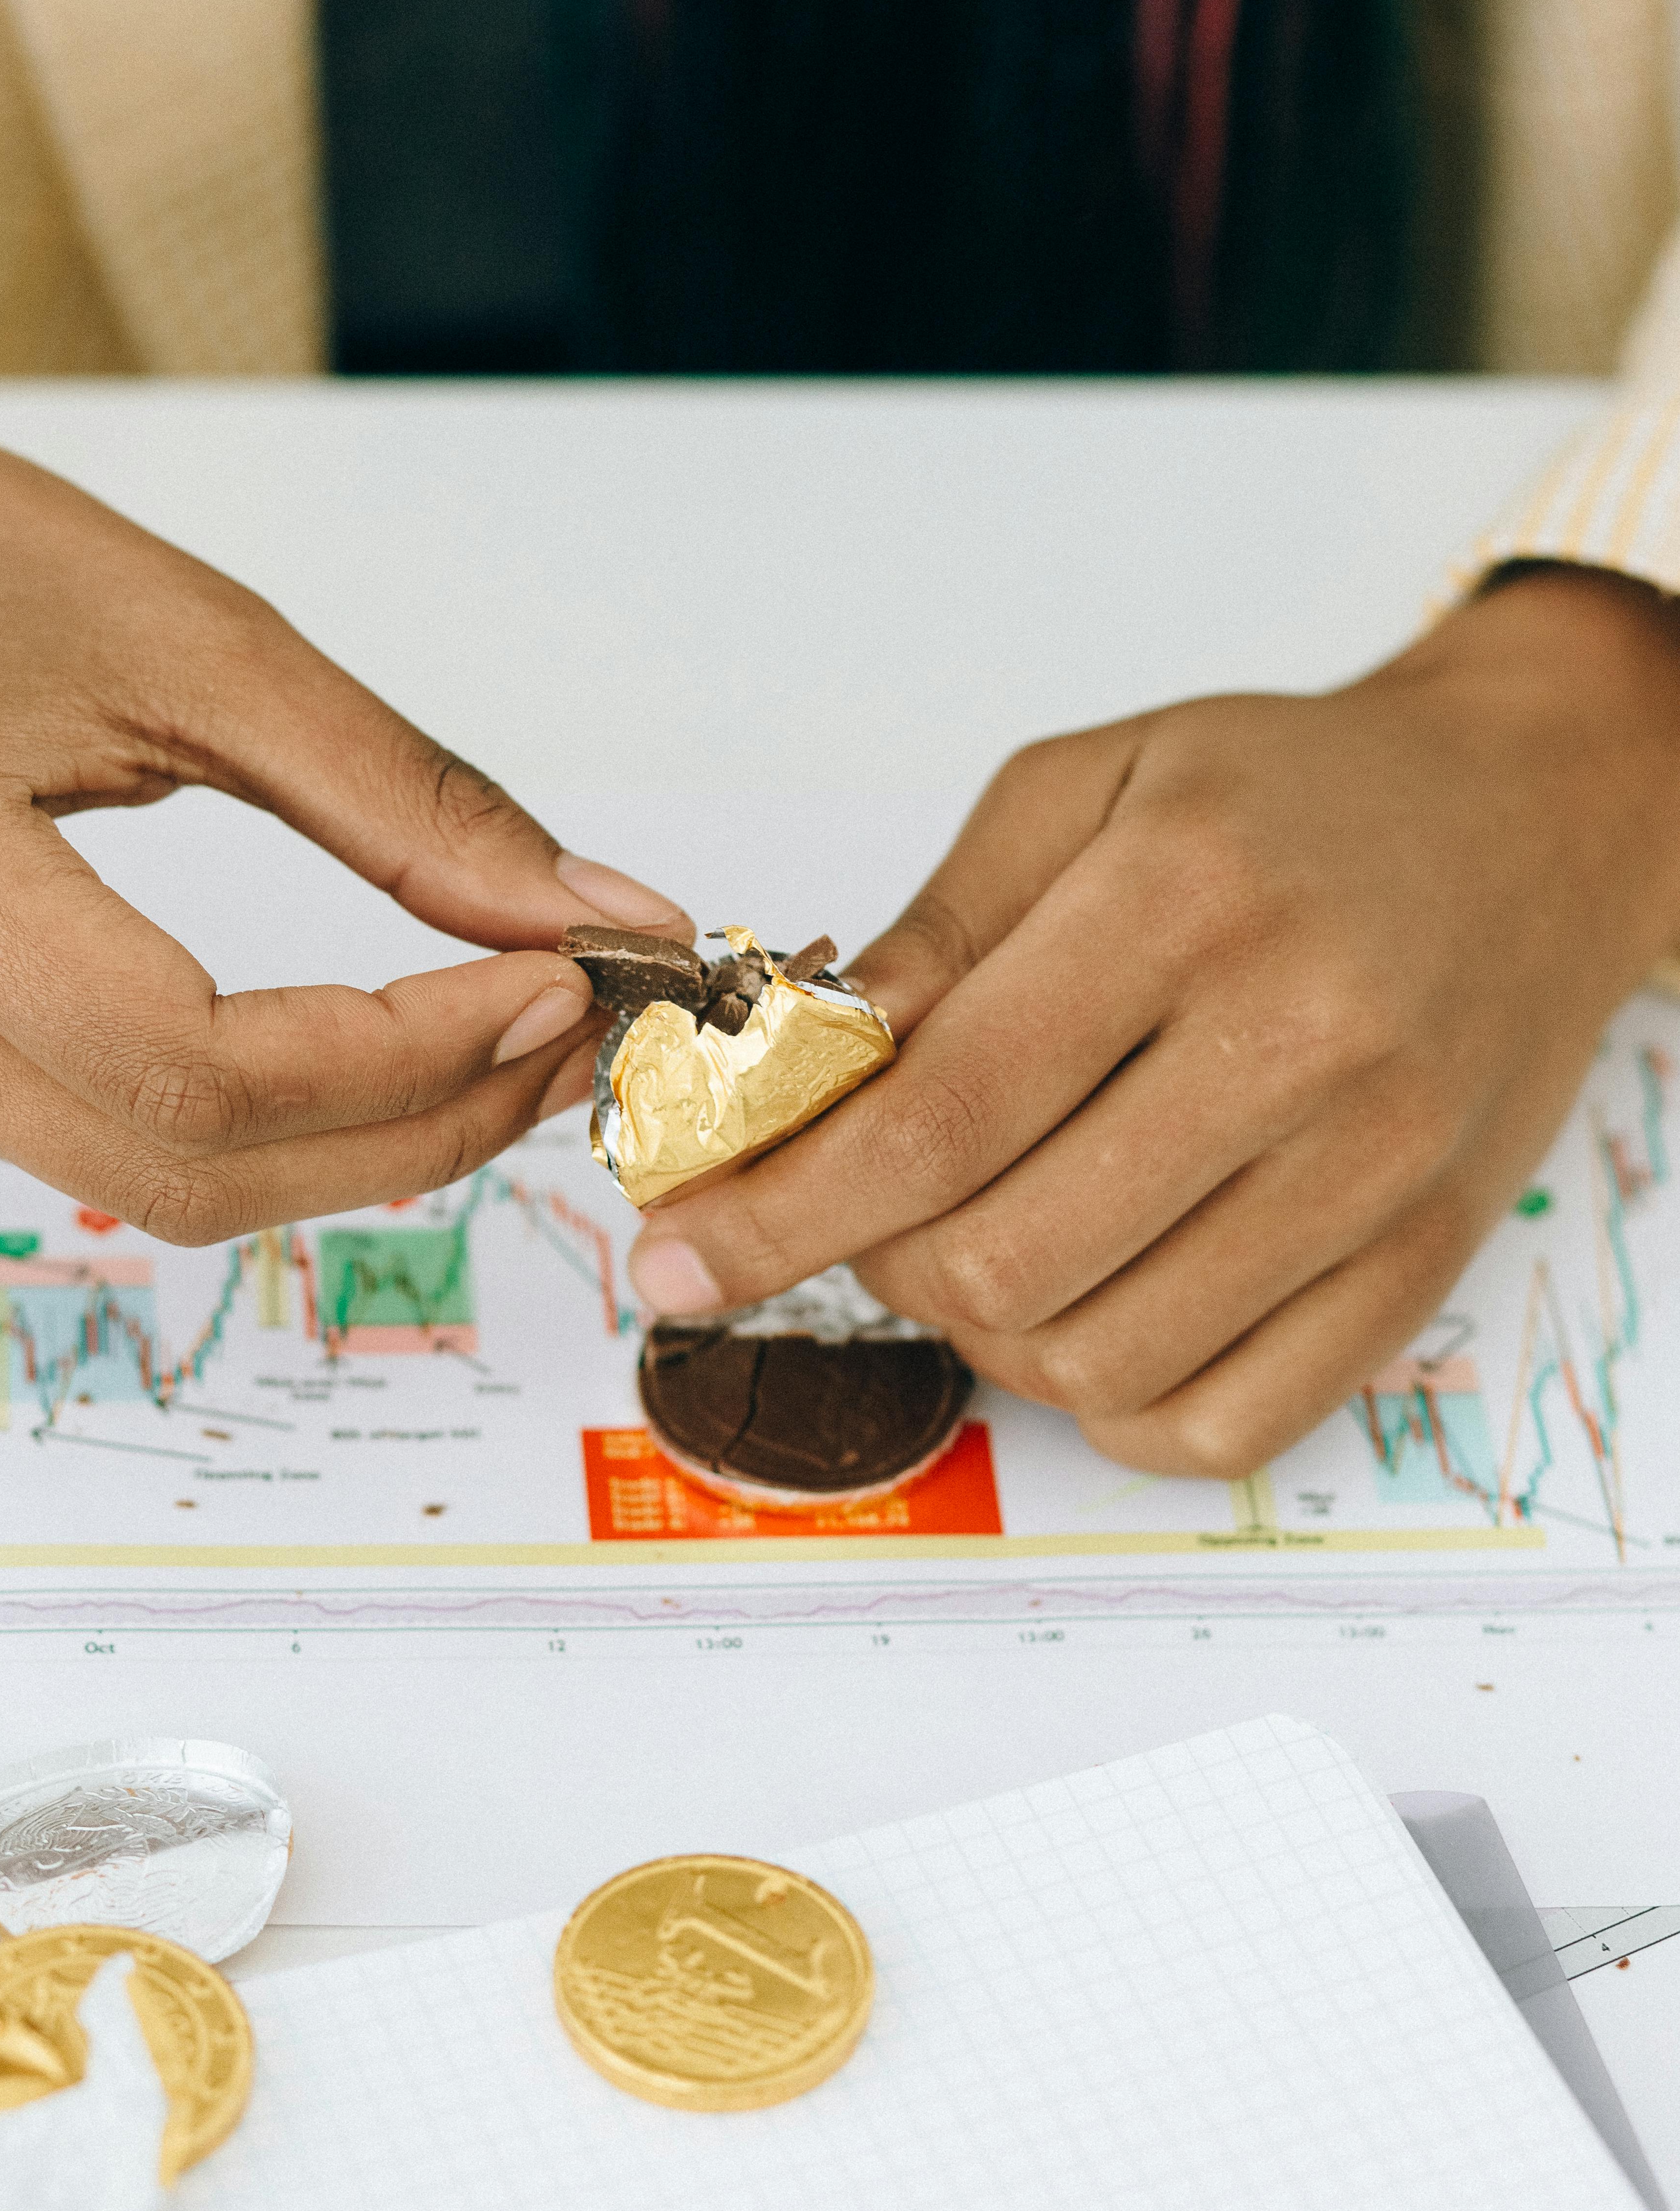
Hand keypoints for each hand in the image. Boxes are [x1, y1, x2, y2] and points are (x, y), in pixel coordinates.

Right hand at [0, 339, 682, 1237]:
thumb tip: (594, 911)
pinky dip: (262, 1119)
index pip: (199, 1066)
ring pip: (162, 1183)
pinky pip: (109, 1147)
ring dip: (356, 1139)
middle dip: (416, 1126)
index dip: (407, 1057)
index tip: (555, 986)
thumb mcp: (193, 634)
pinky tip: (359, 1045)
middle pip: (191, 1166)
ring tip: (494, 1037)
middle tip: (564, 1036)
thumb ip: (403, 795)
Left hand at [628, 568, 1679, 1474]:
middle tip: (866, 1208)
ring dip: (990, 1335)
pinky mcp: (1423, 1263)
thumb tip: (787, 1076)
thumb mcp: (1087, 785)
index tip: (680, 1255)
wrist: (1530, 818)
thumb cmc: (1289, 797)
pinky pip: (1223, 1425)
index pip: (934, 1120)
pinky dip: (1113, 1401)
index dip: (778, 1210)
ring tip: (985, 1237)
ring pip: (1097, 1363)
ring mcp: (1375, 1173)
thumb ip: (934, 934)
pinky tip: (1090, 1306)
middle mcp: (1299, 1047)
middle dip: (878, 1264)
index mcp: (1185, 902)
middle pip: (1002, 1264)